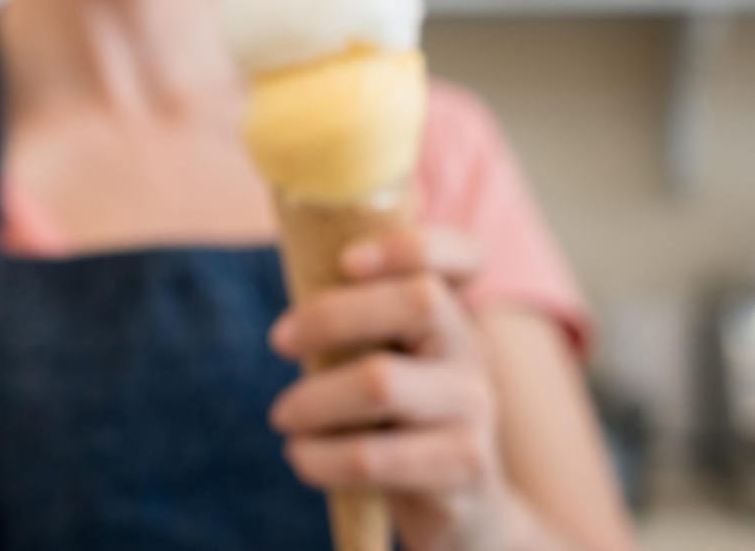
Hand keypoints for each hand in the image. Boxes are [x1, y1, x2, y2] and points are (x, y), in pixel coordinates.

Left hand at [268, 225, 515, 550]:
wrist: (462, 510)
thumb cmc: (397, 422)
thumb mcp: (385, 362)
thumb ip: (352, 325)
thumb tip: (286, 303)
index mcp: (451, 314)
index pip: (462, 256)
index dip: (410, 245)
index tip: (347, 260)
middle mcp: (472, 353)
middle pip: (419, 301)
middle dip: (332, 314)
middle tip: (279, 340)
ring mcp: (475, 410)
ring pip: (382, 382)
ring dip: (313, 398)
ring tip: (284, 417)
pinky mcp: (462, 467)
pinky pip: (373, 456)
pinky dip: (321, 457)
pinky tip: (303, 458)